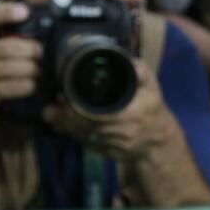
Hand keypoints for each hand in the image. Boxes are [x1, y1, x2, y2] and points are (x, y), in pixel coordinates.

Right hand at [0, 2, 41, 126]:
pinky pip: (11, 86)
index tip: (26, 11)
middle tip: (40, 53)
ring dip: (31, 69)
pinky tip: (31, 86)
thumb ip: (0, 40)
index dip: (6, 12)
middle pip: (8, 47)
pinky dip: (27, 85)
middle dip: (30, 50)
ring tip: (38, 71)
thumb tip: (33, 27)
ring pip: (11, 67)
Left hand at [42, 60, 177, 161]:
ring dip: (64, 126)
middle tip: (52, 105)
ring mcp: (113, 145)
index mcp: (131, 114)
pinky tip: (60, 125)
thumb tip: (123, 57)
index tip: (63, 96)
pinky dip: (71, 134)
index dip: (77, 108)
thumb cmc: (152, 109)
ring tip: (51, 114)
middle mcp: (121, 133)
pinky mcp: (106, 152)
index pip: (97, 114)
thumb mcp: (152, 87)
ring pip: (83, 136)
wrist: (157, 141)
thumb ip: (141, 71)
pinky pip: (85, 143)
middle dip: (65, 116)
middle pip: (86, 126)